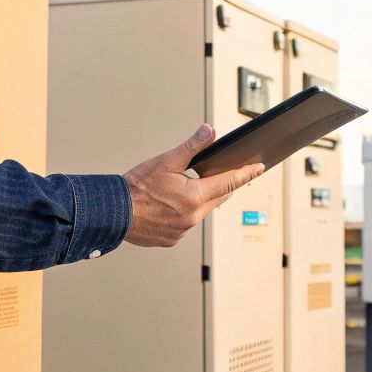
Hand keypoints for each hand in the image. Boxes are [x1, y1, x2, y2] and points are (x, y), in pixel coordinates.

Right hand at [122, 124, 264, 247]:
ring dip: (197, 200)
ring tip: (178, 191)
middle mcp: (193, 217)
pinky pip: (185, 225)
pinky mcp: (171, 239)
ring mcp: (182, 231)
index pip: (230, 182)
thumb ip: (192, 147)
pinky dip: (182, 214)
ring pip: (201, 212)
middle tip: (215, 174)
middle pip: (217, 198)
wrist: (113, 212)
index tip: (259, 168)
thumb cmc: (136, 187)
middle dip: (219, 186)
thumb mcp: (166, 161)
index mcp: (194, 196)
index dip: (246, 173)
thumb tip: (209, 131)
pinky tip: (168, 206)